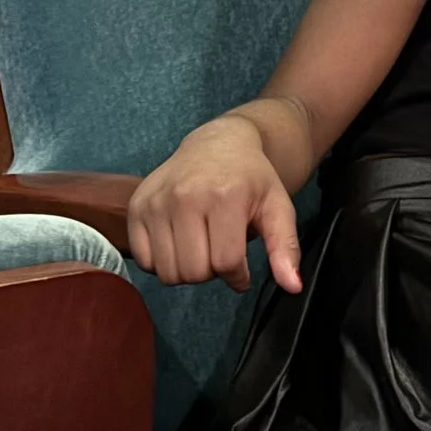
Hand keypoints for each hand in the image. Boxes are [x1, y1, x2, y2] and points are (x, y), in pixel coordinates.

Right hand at [126, 114, 302, 292]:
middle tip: (220, 252)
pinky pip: (143, 261)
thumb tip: (294, 287)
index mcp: (225, 196)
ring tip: (201, 247)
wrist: (218, 143)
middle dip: (211, 273)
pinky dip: (162, 262)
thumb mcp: (278, 207)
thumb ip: (285, 248)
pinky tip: (179, 243)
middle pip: (194, 272)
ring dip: (187, 270)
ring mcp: (156, 201)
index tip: (241, 269)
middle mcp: (185, 196)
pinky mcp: (136, 206)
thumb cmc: (251, 178)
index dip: (237, 276)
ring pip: (167, 272)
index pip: (225, 263)